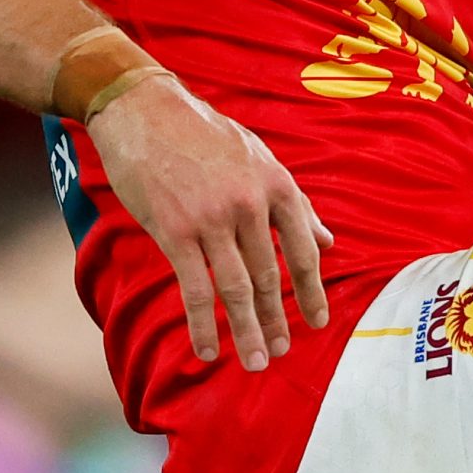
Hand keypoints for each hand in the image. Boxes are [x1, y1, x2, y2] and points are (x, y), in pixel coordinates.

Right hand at [86, 76, 333, 370]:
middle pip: (271, 275)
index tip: (317, 321)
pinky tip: (208, 349)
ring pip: (236, 288)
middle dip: (277, 319)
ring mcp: (212, 219)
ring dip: (247, 331)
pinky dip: (202, 324)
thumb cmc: (203, 135)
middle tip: (281, 352)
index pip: (303, 249)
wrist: (143, 110)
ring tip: (255, 361)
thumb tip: (328, 241)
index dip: (312, 290)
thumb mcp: (259, 158)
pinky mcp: (174, 231)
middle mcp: (250, 204)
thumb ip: (294, 203)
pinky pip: (194, 288)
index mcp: (276, 184)